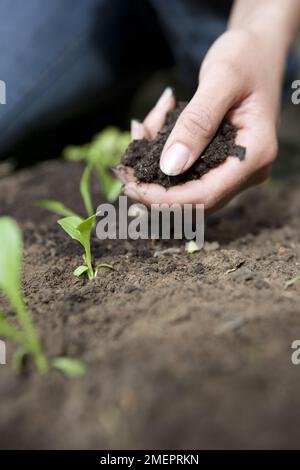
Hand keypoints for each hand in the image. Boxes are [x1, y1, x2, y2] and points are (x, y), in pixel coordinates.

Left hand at [121, 30, 279, 211]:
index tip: (130, 188)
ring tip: (139, 131)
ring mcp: (233, 170)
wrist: (259, 49)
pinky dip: (160, 158)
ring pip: (185, 189)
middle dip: (153, 189)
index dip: (165, 199)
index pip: (206, 195)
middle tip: (122, 168)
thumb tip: (170, 167)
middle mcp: (246, 171)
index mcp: (256, 155)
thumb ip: (197, 122)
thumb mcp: (222, 79)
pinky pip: (184, 173)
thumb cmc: (246, 57)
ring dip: (154, 171)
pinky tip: (147, 131)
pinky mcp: (219, 164)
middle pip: (194, 201)